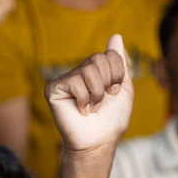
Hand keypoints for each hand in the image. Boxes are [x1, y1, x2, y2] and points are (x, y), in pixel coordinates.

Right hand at [46, 35, 133, 154]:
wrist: (99, 142)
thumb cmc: (111, 119)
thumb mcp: (124, 89)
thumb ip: (120, 63)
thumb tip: (116, 36)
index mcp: (95, 69)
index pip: (110, 54)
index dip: (117, 73)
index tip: (114, 92)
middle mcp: (79, 71)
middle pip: (99, 58)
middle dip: (107, 83)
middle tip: (102, 102)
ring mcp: (65, 79)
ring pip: (89, 70)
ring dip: (97, 94)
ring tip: (92, 107)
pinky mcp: (53, 89)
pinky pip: (75, 82)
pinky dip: (84, 99)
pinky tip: (81, 110)